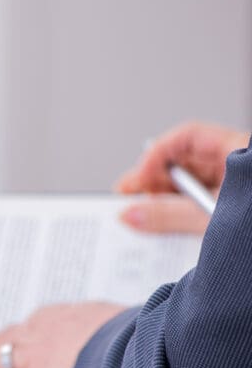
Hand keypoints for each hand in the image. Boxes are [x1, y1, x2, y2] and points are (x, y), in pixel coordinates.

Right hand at [116, 121, 248, 233]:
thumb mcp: (212, 218)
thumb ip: (170, 215)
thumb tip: (131, 213)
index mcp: (239, 151)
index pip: (188, 136)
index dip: (157, 154)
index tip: (139, 177)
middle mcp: (237, 166)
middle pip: (184, 163)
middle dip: (154, 183)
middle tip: (129, 201)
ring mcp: (236, 189)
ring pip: (188, 188)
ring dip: (163, 203)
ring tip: (147, 221)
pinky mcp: (232, 212)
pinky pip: (197, 208)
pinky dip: (179, 218)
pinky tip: (167, 231)